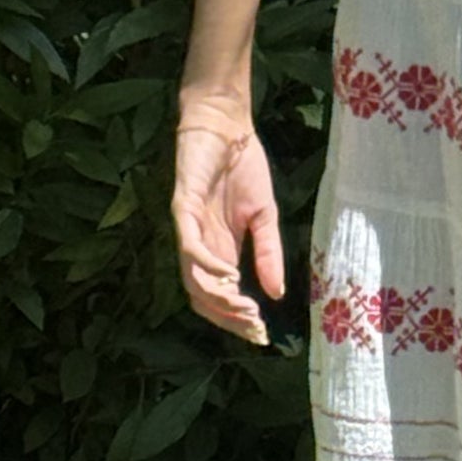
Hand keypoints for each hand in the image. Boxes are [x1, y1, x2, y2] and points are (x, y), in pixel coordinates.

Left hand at [171, 111, 285, 345]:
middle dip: (227, 317)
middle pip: (202, 296)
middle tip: (254, 328)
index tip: (262, 333)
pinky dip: (207, 265)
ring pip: (193, 278)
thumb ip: (268, 254)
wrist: (228, 127)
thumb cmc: (243, 167)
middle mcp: (199, 246)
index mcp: (218, 249)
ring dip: (218, 298)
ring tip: (245, 308)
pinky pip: (190, 246)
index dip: (237, 318)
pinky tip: (230, 275)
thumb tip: (278, 294)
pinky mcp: (183, 208)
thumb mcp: (265, 216)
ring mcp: (188, 229)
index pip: (219, 295)